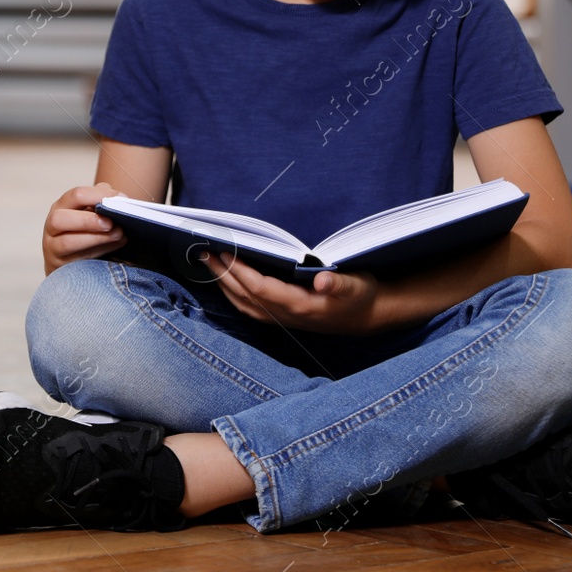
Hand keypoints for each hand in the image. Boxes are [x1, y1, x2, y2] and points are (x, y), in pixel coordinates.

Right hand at [43, 183, 127, 273]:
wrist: (72, 260)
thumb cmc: (85, 230)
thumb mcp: (90, 212)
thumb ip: (100, 201)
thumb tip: (117, 199)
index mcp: (61, 206)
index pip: (75, 196)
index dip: (99, 196)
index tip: (121, 199)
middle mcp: (52, 226)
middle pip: (59, 219)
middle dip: (87, 220)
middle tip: (111, 222)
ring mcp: (52, 247)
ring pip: (67, 242)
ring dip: (95, 238)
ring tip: (118, 234)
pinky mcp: (59, 265)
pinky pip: (76, 260)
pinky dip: (98, 252)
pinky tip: (115, 245)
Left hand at [202, 253, 381, 334]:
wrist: (368, 316)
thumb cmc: (360, 295)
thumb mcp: (355, 285)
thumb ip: (337, 283)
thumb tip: (322, 279)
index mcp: (300, 305)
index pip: (260, 289)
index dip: (239, 271)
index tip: (223, 253)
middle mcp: (286, 315)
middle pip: (245, 296)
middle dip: (222, 275)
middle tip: (203, 253)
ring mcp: (283, 319)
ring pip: (244, 304)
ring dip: (224, 285)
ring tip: (208, 264)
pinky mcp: (282, 317)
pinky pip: (250, 308)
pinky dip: (234, 294)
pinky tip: (226, 281)